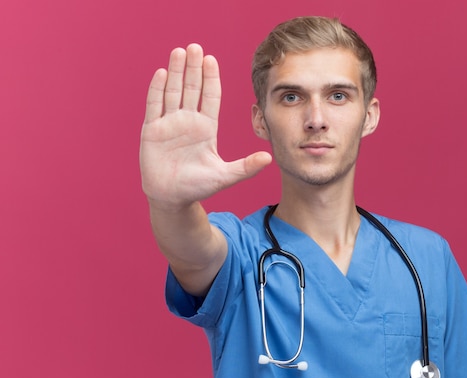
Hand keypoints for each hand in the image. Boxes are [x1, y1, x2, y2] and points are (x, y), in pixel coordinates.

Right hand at [140, 44, 271, 209]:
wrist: (172, 198)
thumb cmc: (198, 187)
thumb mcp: (225, 176)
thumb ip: (246, 167)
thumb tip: (269, 158)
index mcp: (205, 128)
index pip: (209, 97)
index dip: (210, 78)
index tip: (211, 60)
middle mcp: (187, 121)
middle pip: (191, 89)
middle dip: (193, 68)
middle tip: (195, 47)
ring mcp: (169, 124)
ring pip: (173, 92)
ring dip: (175, 72)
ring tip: (179, 52)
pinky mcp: (152, 131)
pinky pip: (155, 106)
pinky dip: (158, 90)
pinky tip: (162, 73)